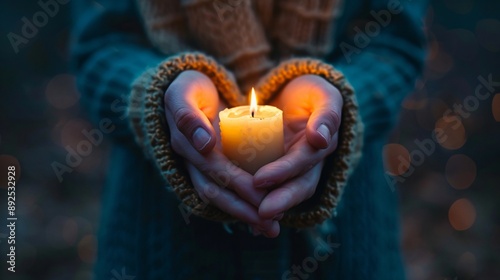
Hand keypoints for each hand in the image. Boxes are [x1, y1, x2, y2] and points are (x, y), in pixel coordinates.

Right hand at [164, 70, 277, 236]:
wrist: (186, 92)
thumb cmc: (188, 88)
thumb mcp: (183, 92)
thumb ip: (188, 115)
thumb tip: (205, 143)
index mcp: (186, 144)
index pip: (215, 171)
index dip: (238, 186)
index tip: (263, 197)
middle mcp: (191, 162)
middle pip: (218, 192)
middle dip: (245, 209)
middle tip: (273, 225)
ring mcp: (199, 168)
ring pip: (220, 198)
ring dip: (244, 214)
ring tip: (271, 229)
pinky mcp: (210, 170)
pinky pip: (224, 193)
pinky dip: (241, 207)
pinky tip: (261, 219)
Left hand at [254, 75, 342, 220]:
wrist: (294, 94)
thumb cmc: (309, 91)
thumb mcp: (321, 94)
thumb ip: (326, 112)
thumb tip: (321, 138)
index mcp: (321, 144)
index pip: (304, 161)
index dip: (283, 172)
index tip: (259, 180)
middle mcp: (310, 163)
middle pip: (299, 186)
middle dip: (281, 201)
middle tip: (260, 214)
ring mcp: (296, 170)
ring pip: (288, 194)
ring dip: (274, 208)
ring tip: (254, 223)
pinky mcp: (280, 174)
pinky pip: (274, 192)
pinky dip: (263, 207)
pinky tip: (249, 225)